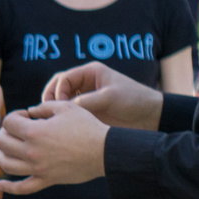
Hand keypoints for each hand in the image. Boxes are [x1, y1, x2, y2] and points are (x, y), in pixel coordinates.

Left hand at [0, 99, 108, 193]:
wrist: (104, 151)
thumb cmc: (87, 126)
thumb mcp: (66, 107)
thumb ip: (43, 107)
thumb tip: (29, 112)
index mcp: (34, 132)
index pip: (8, 123)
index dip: (14, 115)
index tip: (25, 115)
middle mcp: (31, 152)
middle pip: (3, 142)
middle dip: (5, 132)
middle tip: (15, 129)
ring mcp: (37, 168)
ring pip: (6, 164)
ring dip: (1, 154)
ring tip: (4, 148)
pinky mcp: (46, 180)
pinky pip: (22, 188)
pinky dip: (8, 188)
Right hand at [41, 60, 163, 129]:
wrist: (150, 116)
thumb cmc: (134, 100)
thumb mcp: (110, 97)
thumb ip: (87, 101)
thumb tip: (64, 108)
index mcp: (91, 72)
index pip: (64, 78)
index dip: (57, 92)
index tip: (60, 107)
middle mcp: (86, 83)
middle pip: (58, 86)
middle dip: (50, 98)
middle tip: (48, 112)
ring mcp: (86, 97)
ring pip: (61, 99)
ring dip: (55, 108)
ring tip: (53, 120)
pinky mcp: (88, 110)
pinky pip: (69, 112)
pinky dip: (63, 117)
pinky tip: (62, 126)